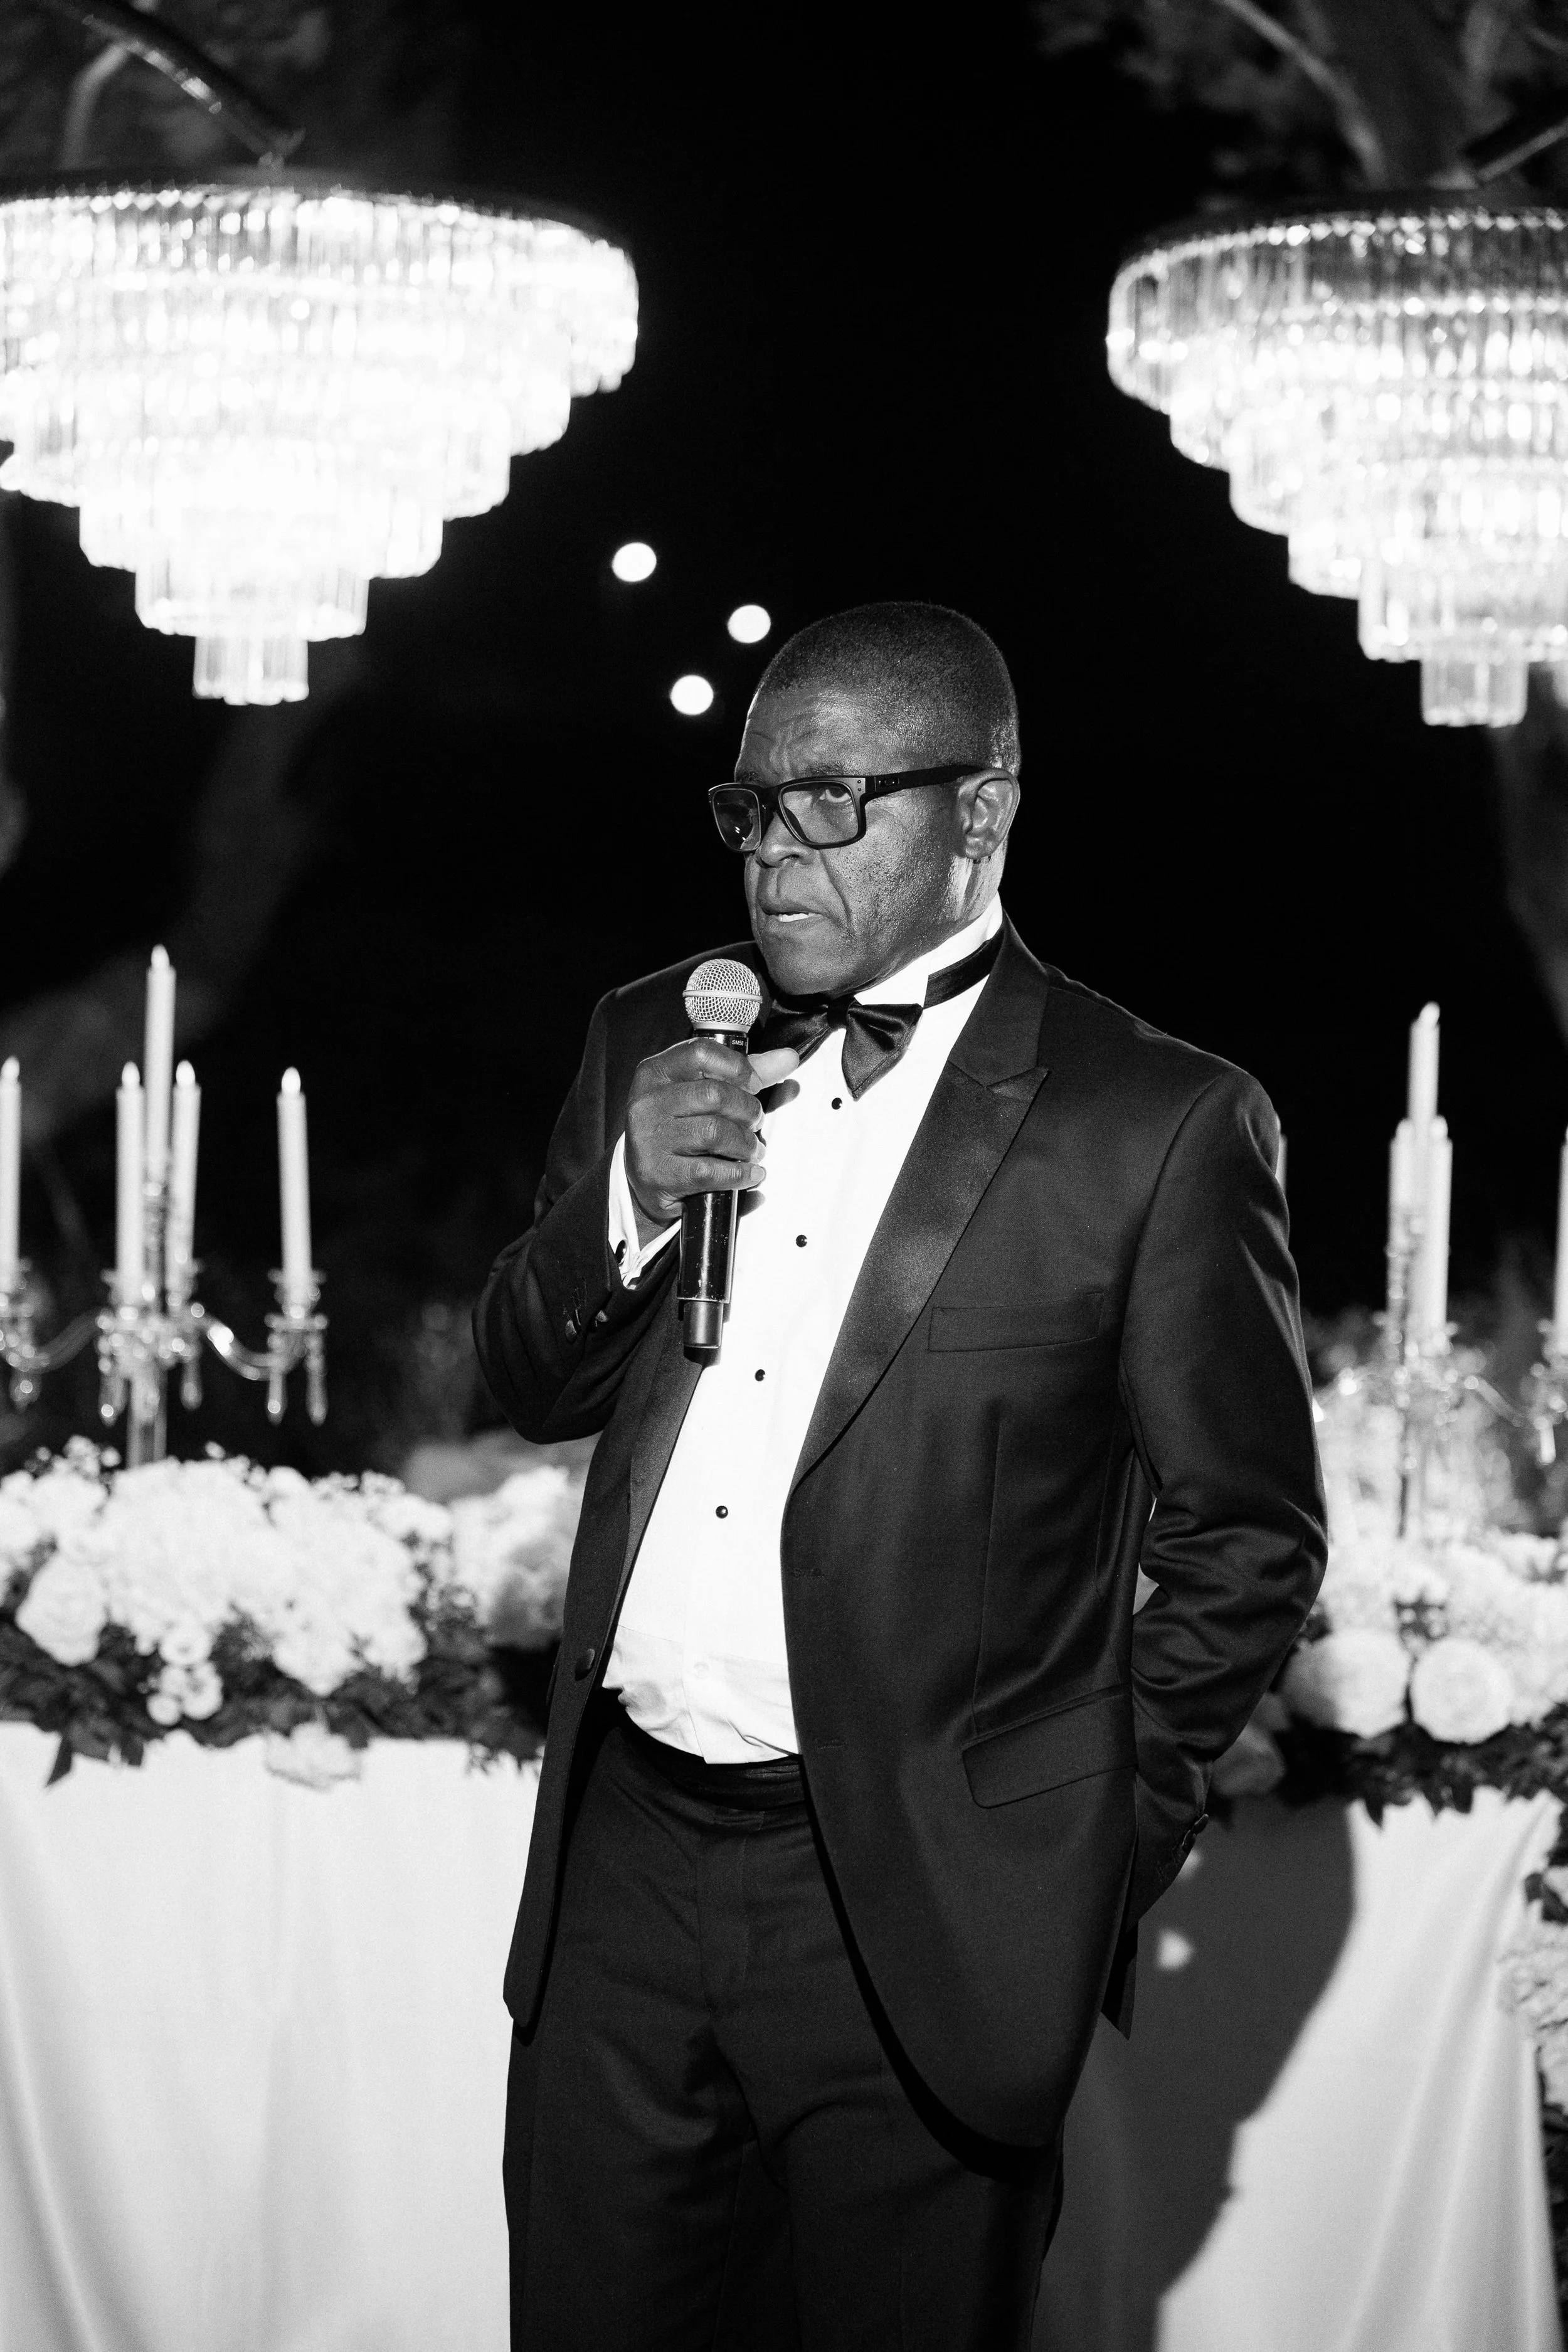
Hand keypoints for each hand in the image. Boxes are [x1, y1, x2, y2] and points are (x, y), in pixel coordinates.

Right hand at [624, 1040, 800, 1242]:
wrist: (645, 1182)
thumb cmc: (680, 1130)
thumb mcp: (701, 1094)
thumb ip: (744, 1074)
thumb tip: (788, 1058)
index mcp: (655, 1073)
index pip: (701, 1053)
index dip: (738, 1068)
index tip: (754, 1085)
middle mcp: (647, 1103)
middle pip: (715, 1095)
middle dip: (748, 1111)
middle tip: (755, 1124)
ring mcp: (649, 1140)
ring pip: (715, 1133)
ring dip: (746, 1144)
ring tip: (752, 1150)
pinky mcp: (659, 1175)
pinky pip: (711, 1171)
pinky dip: (740, 1174)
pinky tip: (750, 1174)